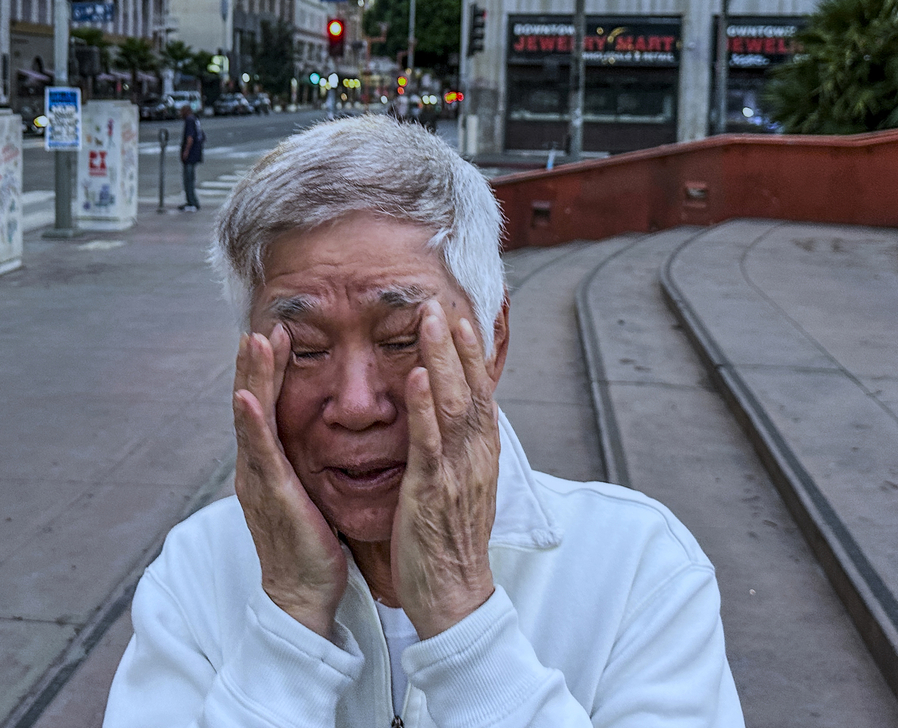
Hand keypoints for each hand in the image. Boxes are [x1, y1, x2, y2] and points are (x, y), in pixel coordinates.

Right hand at [233, 325, 348, 635]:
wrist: (304, 593)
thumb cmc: (312, 543)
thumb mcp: (310, 490)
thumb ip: (308, 459)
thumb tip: (323, 430)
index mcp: (269, 463)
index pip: (269, 406)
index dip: (271, 369)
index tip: (280, 332)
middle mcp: (257, 466)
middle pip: (254, 402)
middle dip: (256, 363)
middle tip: (261, 323)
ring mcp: (259, 480)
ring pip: (251, 419)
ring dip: (251, 377)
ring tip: (253, 340)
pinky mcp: (271, 497)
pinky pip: (260, 455)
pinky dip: (251, 423)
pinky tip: (247, 397)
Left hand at [392, 302, 500, 638]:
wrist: (456, 596)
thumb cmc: (451, 543)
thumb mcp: (462, 487)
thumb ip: (459, 451)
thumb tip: (456, 421)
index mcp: (482, 455)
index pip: (482, 393)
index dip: (473, 354)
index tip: (461, 317)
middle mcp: (476, 456)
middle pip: (472, 387)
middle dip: (457, 343)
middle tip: (441, 302)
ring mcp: (457, 472)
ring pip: (454, 404)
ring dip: (442, 358)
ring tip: (430, 321)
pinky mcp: (433, 491)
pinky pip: (429, 441)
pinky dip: (423, 405)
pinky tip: (415, 376)